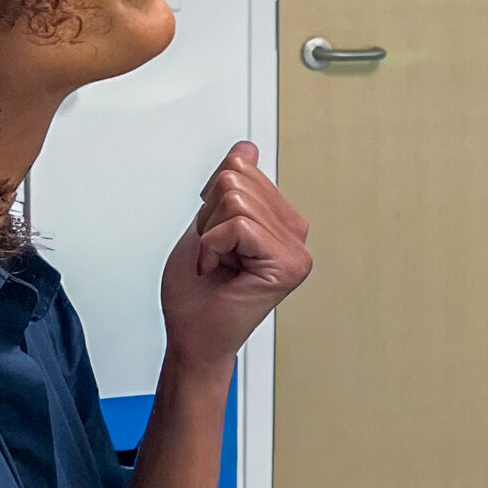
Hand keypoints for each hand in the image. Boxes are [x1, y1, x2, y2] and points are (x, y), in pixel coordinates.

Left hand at [159, 141, 310, 376]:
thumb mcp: (206, 223)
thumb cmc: (196, 293)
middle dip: (209, 217)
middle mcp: (294, 234)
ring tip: (218, 265)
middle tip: (215, 256)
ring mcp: (295, 250)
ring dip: (210, 235)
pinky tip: (219, 271)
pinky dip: (212, 248)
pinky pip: (237, 227)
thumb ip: (229, 186)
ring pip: (235, 201)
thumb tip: (247, 149)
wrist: (192, 338)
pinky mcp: (288, 265)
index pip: (239, 169)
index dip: (209, 200)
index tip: (214, 240)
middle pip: (236, 180)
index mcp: (279, 221)